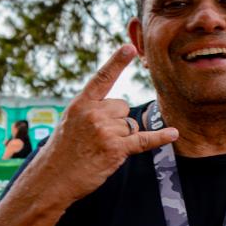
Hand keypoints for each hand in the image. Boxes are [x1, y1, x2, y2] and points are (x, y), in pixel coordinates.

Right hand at [34, 45, 177, 202]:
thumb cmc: (62, 152)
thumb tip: (121, 108)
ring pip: (130, 125)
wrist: (52, 178)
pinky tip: (173, 133)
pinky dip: (159, 138)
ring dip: (122, 138)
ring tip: (99, 149)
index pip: (102, 78)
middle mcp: (93, 113)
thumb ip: (91, 109)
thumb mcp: (70, 122)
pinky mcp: (115, 149)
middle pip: (123, 107)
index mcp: (81, 104)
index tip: (129, 47)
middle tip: (96, 138)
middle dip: (116, 121)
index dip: (117, 62)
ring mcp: (104, 130)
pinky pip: (143, 140)